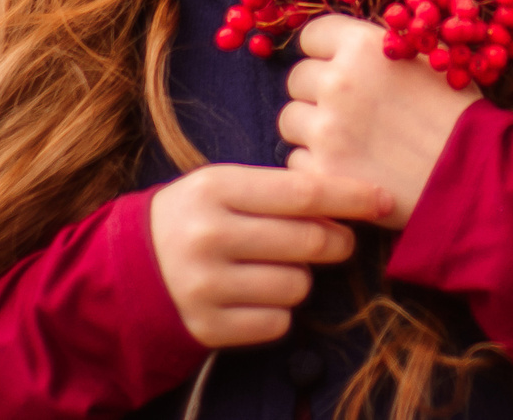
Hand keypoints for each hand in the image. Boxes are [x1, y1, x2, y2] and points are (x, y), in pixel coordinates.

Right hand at [147, 164, 389, 347]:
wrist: (126, 269)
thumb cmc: (194, 217)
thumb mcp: (224, 186)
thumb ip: (279, 191)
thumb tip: (350, 204)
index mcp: (215, 187)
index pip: (302, 192)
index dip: (351, 196)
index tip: (385, 200)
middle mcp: (208, 235)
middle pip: (309, 242)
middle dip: (336, 242)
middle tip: (337, 241)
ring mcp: (204, 285)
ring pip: (298, 286)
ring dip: (301, 279)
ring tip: (277, 268)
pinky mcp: (206, 326)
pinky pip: (277, 323)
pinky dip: (279, 312)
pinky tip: (256, 296)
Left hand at [278, 13, 480, 228]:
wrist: (476, 177)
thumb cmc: (460, 116)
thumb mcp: (429, 59)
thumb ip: (383, 47)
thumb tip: (353, 43)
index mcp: (363, 45)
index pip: (312, 36)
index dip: (325, 53)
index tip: (339, 68)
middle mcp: (337, 81)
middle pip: (297, 79)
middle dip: (317, 93)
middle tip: (348, 112)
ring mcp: (325, 129)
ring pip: (291, 120)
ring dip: (312, 129)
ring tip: (348, 142)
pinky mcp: (321, 172)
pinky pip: (296, 161)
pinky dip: (316, 165)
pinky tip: (348, 168)